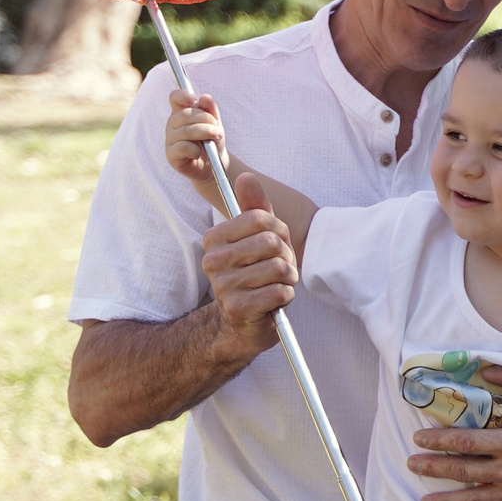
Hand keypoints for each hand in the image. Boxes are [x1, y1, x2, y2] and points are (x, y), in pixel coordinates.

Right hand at [165, 90, 231, 186]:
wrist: (213, 164)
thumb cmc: (212, 141)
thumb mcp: (215, 123)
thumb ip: (211, 110)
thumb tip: (204, 97)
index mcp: (180, 112)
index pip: (175, 97)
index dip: (183, 95)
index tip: (194, 101)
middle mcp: (172, 124)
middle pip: (184, 115)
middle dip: (206, 120)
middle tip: (218, 130)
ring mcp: (170, 139)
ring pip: (186, 131)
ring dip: (206, 133)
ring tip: (216, 138)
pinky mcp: (171, 155)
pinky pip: (183, 147)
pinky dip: (195, 149)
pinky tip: (199, 152)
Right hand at [197, 189, 292, 355]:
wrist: (244, 323)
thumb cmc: (256, 274)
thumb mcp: (257, 238)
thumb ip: (255, 208)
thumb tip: (246, 177)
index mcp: (214, 239)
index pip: (261, 219)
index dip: (280, 231)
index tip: (275, 244)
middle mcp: (213, 261)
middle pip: (272, 242)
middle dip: (286, 256)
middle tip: (279, 268)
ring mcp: (223, 286)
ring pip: (279, 268)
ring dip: (288, 278)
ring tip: (276, 284)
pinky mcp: (238, 309)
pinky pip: (280, 292)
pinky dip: (286, 297)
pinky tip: (273, 301)